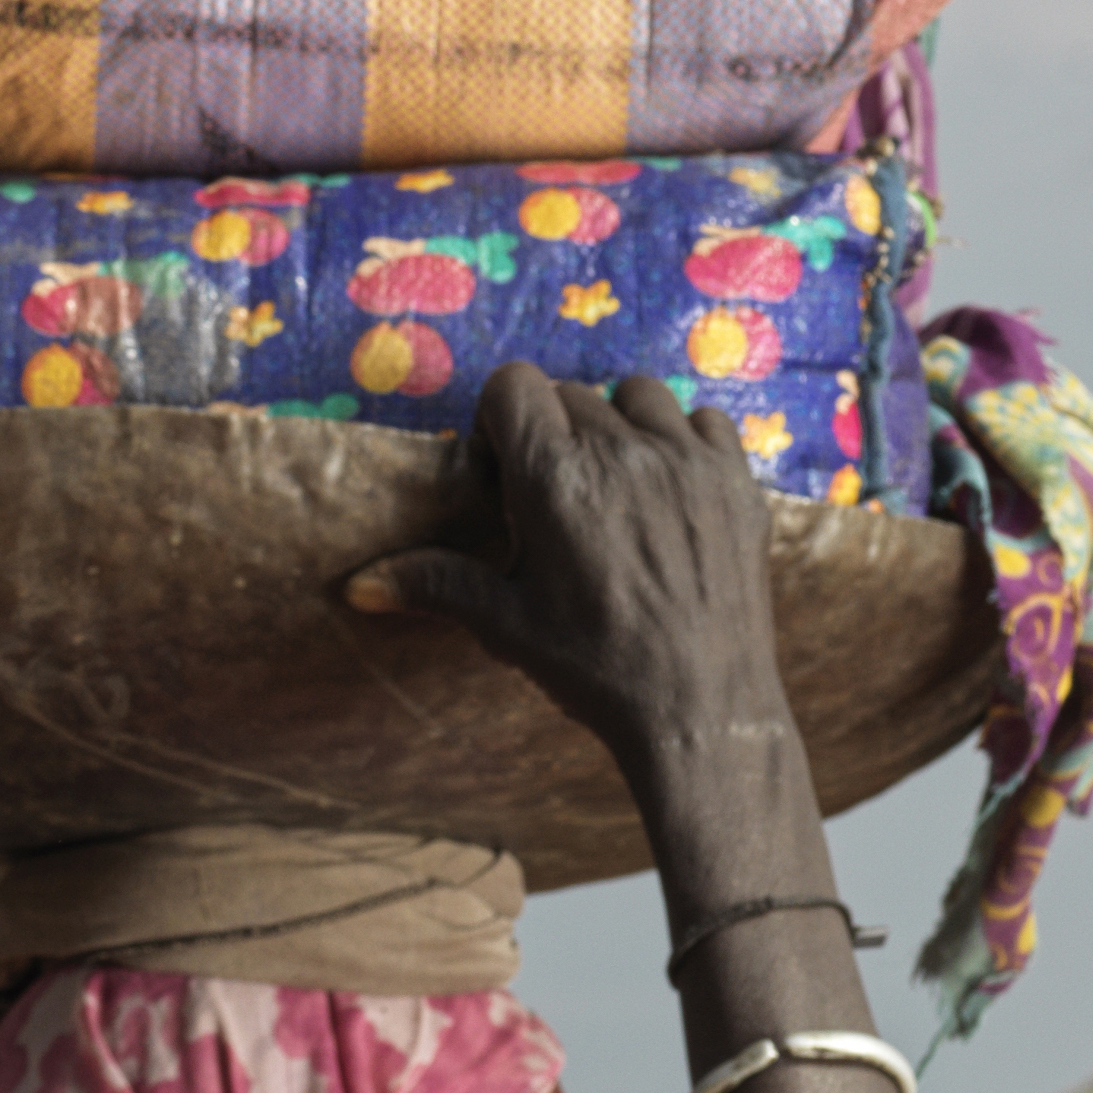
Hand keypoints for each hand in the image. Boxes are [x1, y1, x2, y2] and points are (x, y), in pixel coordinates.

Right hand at [342, 365, 791, 764]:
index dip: (500, 418)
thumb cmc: (595, 667)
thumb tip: (358, 584)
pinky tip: (668, 489)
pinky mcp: (734, 479)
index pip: (515, 385)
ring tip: (612, 479)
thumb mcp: (506, 626)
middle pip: (570, 393)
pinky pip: (701, 420)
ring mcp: (686, 462)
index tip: (505, 465)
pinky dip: (679, 440)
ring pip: (637, 394)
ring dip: (616, 422)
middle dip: (552, 430)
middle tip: (553, 495)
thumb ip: (436, 584)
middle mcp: (621, 454)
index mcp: (555, 481)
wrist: (702, 706)